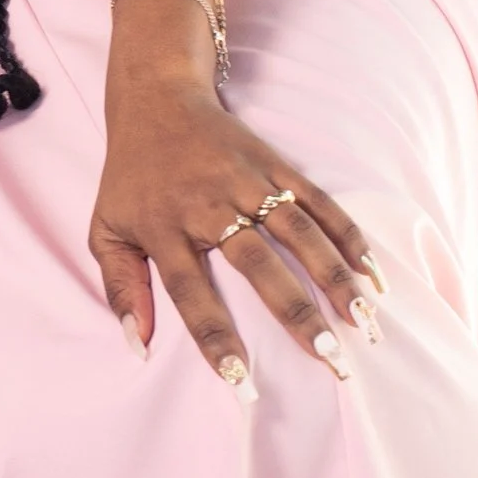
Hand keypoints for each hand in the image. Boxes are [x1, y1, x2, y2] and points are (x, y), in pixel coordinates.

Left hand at [89, 73, 379, 394]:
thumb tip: (137, 345)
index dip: (215, 337)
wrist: (156, 97)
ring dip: (335, 277)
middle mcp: (209, 207)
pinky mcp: (274, 164)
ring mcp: (246, 182)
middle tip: (330, 358)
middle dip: (297, 314)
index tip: (240, 379)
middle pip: (258, 266)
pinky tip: (372, 271)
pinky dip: (348, 235)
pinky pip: (318, 201)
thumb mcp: (105, 229)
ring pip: (298, 233)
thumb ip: (120, 289)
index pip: (191, 294)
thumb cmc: (130, 177)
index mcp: (164, 229)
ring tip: (363, 320)